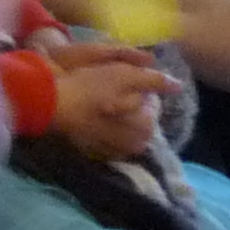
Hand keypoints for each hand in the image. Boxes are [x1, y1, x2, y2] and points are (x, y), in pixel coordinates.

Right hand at [43, 38, 165, 158]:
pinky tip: (91, 114)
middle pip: (140, 118)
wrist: (50, 106)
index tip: (122, 76)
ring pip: (124, 129)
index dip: (140, 86)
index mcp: (146, 128)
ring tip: (101, 99)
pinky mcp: (94, 155)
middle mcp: (135, 146)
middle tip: (111, 87)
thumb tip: (178, 86)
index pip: (153, 102)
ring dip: (118, 116)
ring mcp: (113, 154)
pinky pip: (108, 138)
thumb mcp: (126, 75)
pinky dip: (104, 128)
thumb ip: (156, 80)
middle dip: (131, 103)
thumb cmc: (90, 88)